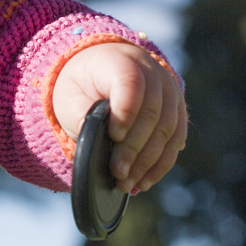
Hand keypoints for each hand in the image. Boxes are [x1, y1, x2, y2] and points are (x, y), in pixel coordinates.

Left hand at [51, 41, 186, 194]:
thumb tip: (95, 142)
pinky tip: (144, 181)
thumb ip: (81, 114)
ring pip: (168, 129)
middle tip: (118, 172)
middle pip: (153, 112)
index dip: (126, 112)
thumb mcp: (69, 97)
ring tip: (128, 184)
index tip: (114, 137)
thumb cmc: (81, 86)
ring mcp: (169, 91)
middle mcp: (153, 72)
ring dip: (148, 161)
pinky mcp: (177, 111)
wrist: (100, 72)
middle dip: (135, 148)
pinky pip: (176, 139)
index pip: (131, 84)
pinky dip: (161, 164)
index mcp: (121, 61)